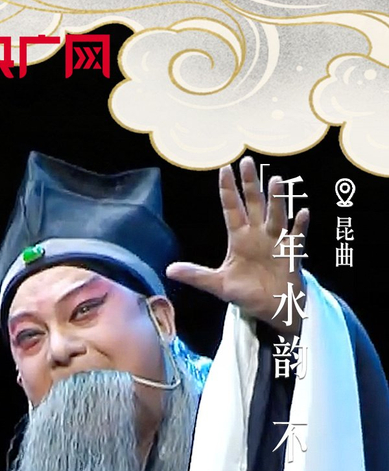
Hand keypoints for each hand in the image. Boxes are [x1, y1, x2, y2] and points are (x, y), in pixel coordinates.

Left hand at [166, 156, 308, 335]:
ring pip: (275, 215)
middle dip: (250, 184)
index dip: (228, 190)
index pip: (232, 209)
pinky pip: (296, 237)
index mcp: (239, 238)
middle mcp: (258, 234)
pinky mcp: (291, 254)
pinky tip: (302, 213)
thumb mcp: (218, 285)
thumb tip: (169, 271)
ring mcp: (276, 241)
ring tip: (275, 180)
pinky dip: (299, 226)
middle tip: (247, 162)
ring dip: (276, 200)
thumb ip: (196, 275)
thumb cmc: (246, 293)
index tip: (225, 169)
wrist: (272, 308)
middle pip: (254, 204)